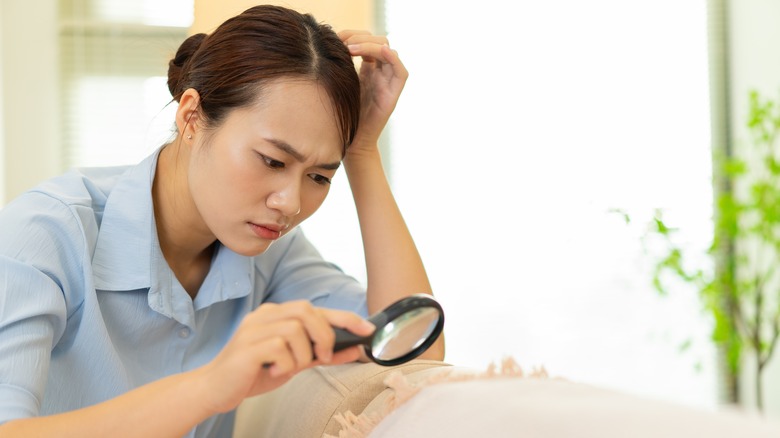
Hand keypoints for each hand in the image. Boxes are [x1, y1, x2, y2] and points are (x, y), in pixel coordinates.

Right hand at [196, 301, 374, 413]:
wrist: (216, 389)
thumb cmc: (254, 373)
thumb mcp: (294, 363)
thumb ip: (321, 354)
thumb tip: (353, 349)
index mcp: (275, 314)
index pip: (315, 308)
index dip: (344, 317)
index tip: (367, 329)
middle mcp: (264, 315)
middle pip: (306, 311)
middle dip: (324, 334)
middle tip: (323, 357)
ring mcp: (254, 328)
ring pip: (295, 328)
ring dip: (303, 352)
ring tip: (292, 367)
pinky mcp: (247, 346)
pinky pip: (280, 347)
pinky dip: (286, 363)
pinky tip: (274, 372)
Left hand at [339, 30, 407, 155]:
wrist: (350, 142)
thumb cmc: (341, 115)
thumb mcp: (338, 84)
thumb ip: (339, 66)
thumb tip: (325, 43)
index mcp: (368, 69)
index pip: (367, 40)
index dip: (354, 34)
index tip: (336, 38)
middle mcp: (380, 73)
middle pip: (379, 41)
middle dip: (361, 36)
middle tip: (343, 43)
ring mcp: (387, 83)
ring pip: (389, 51)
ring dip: (371, 45)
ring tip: (351, 49)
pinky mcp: (392, 95)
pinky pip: (401, 72)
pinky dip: (393, 58)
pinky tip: (380, 52)